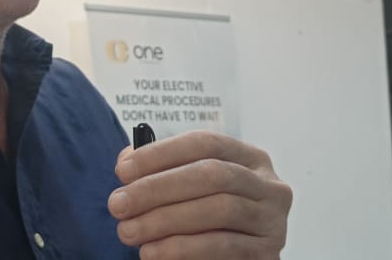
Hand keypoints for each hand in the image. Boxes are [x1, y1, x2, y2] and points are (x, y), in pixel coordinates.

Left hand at [107, 130, 291, 258]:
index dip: (161, 153)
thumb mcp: (188, 189)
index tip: (122, 170)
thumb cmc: (206, 220)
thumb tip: (128, 163)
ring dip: (164, 220)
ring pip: (218, 210)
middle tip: (118, 205)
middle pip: (211, 175)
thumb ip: (162, 170)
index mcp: (249, 158)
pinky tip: (153, 252)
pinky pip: (224, 246)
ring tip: (128, 231)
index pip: (204, 143)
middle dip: (157, 189)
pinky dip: (183, 248)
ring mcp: (273, 220)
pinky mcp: (268, 254)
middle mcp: (268, 185)